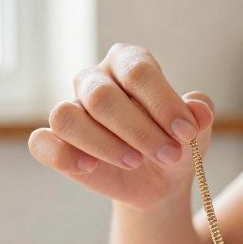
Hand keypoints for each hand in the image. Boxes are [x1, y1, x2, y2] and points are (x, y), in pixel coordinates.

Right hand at [28, 44, 216, 209]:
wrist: (160, 181)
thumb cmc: (176, 143)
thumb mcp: (197, 131)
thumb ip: (200, 114)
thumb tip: (198, 109)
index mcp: (128, 62)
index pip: (137, 70)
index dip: (162, 102)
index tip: (186, 133)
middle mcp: (94, 79)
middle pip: (102, 96)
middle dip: (139, 131)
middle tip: (170, 155)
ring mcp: (70, 109)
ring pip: (67, 116)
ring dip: (104, 144)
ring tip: (135, 162)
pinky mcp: (54, 141)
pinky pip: (42, 142)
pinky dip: (63, 155)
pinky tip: (90, 168)